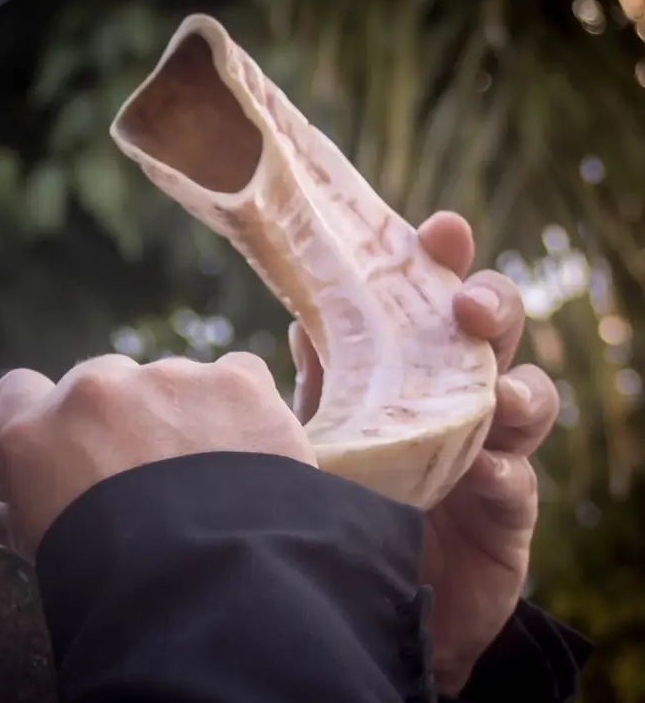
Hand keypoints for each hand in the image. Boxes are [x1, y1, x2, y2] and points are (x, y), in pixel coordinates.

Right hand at [0, 352, 311, 561]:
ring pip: (169, 384)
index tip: (61, 448)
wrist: (207, 590)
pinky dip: (240, 413)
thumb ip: (11, 521)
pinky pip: (235, 379)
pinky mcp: (233, 383)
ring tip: (210, 487)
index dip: (40, 418)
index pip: (15, 394)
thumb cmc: (107, 583)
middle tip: (148, 481)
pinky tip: (250, 462)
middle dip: (120, 421)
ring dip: (182, 419)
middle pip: (101, 386)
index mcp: (32, 430)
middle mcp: (92, 391)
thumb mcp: (46, 553)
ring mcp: (165, 380)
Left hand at [290, 211, 558, 694]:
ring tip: (492, 392)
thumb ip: (325, 377)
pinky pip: (518, 487)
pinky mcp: (504, 519)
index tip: (441, 231)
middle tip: (467, 306)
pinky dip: (505, 474)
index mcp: (414, 366)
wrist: (362, 600)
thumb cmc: (345, 499)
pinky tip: (486, 470)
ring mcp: (491, 453)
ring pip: (528, 401)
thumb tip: (304, 315)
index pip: (435, 301)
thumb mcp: (325, 430)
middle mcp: (459, 399)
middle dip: (491, 307)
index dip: (445, 263)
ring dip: (514, 388)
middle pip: (493, 337)